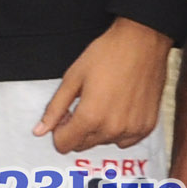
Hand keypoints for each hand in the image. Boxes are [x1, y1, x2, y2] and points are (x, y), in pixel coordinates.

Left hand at [35, 18, 170, 153]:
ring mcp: (132, 129)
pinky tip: (119, 109)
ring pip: (104, 142)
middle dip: (77, 129)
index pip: (64, 145)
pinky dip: (119, 130)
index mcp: (90, 117)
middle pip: (83, 145)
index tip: (65, 114)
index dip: (59, 131)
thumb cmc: (107, 55)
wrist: (142, 43)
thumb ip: (55, 108)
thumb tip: (39, 131)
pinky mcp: (147, 126)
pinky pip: (126, 140)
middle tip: (83, 104)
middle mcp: (112, 129)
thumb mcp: (72, 78)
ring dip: (99, 129)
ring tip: (103, 102)